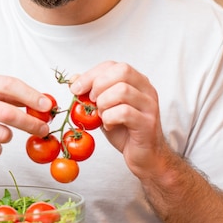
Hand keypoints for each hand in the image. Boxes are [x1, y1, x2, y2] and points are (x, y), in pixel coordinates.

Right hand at [0, 75, 51, 159]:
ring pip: (2, 135)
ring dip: (8, 137)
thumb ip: (5, 94)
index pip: (9, 85)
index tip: (47, 105)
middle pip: (8, 114)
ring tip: (0, 133)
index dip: (31, 95)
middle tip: (42, 128)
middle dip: (31, 123)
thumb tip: (39, 101)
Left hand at [69, 61, 168, 177]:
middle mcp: (146, 89)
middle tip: (91, 102)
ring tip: (101, 115)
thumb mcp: (104, 108)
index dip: (91, 74)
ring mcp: (149, 105)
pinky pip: (124, 112)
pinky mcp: (147, 123)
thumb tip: (73, 79)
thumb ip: (92, 93)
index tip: (75, 88)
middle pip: (121, 71)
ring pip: (122, 90)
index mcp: (136, 81)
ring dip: (103, 103)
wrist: (144, 156)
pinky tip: (109, 126)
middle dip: (98, 85)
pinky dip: (109, 118)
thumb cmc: (124, 131)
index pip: (112, 65)